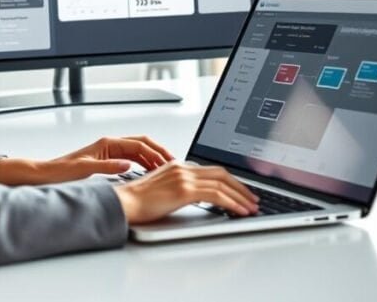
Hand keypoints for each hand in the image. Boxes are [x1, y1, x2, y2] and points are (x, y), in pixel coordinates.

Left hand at [0, 136, 174, 184]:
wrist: (44, 175)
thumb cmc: (60, 171)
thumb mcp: (85, 170)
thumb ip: (108, 167)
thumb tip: (128, 165)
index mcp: (107, 143)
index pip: (139, 144)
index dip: (155, 152)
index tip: (167, 162)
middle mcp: (109, 145)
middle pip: (142, 144)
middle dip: (159, 152)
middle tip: (173, 162)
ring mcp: (108, 152)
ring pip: (138, 152)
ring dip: (152, 158)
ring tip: (165, 169)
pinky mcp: (106, 161)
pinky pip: (131, 159)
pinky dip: (143, 164)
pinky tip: (148, 173)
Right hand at [113, 161, 259, 223]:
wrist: (124, 204)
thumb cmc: (138, 202)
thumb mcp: (164, 190)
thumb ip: (181, 189)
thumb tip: (199, 198)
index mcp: (179, 166)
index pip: (212, 170)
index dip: (231, 180)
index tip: (241, 191)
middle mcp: (183, 168)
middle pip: (222, 174)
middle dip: (241, 187)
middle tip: (252, 199)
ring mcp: (184, 177)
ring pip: (222, 184)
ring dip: (241, 197)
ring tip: (251, 207)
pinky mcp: (184, 190)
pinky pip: (216, 195)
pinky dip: (232, 202)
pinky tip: (239, 211)